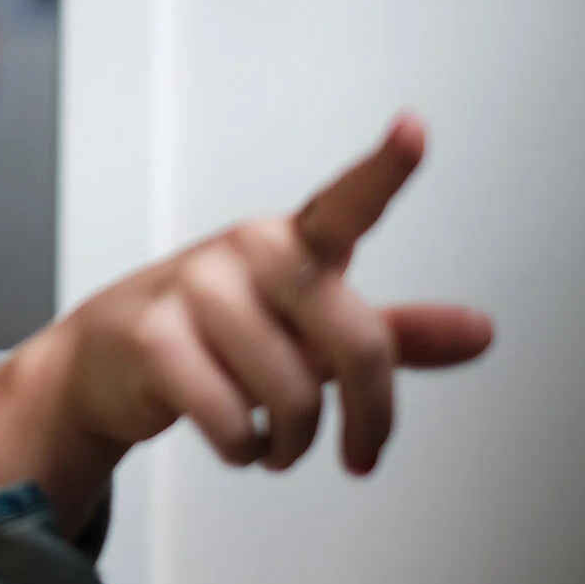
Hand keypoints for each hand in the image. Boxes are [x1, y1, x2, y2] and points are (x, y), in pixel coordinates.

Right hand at [0, 114, 493, 532]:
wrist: (105, 362)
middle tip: (361, 452)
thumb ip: (394, 334)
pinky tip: (233, 438)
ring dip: (294, 445)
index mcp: (293, 242)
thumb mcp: (311, 332)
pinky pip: (234, 423)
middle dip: (368, 419)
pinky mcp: (155, 337)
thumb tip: (480, 332)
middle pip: (356, 345)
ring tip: (275, 441)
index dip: (387, 168)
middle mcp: (247, 251)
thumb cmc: (219, 338)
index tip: (415, 130)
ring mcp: (196, 289)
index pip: (348, 201)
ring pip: (293, 399)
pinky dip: (244, 451)